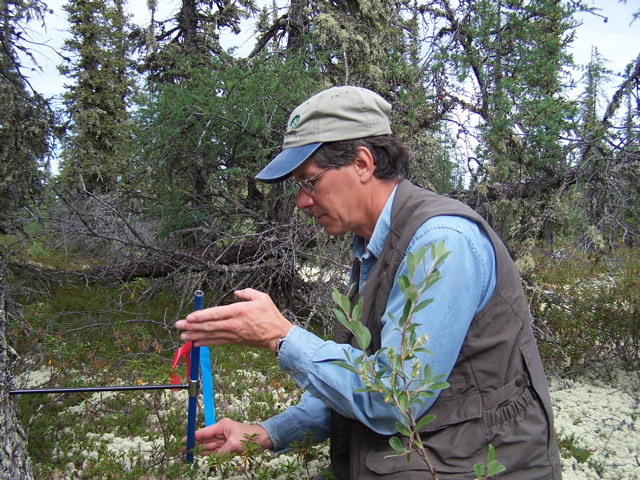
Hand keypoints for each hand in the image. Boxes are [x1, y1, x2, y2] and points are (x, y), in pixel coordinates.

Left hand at [174, 288, 292, 351]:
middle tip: (178, 326)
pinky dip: (205, 343)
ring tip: (182, 336)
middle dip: (192, 326)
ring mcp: (233, 334)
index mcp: (239, 311)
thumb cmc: (270, 316)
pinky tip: (196, 343)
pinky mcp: (235, 341)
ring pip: (211, 335)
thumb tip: (236, 293)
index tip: (189, 317)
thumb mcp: (262, 298)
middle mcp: (234, 324)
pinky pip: (217, 342)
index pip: (216, 313)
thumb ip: (247, 293)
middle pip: (209, 325)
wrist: (278, 335)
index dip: (201, 316)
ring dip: (195, 336)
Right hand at [185, 418, 273, 454]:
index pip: (204, 432)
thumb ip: (222, 451)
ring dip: (201, 450)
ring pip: (209, 446)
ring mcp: (224, 440)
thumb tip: (214, 459)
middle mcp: (221, 432)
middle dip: (194, 444)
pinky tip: (202, 457)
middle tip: (183, 450)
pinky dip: (210, 455)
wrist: (262, 440)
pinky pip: (216, 451)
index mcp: (221, 426)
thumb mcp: (234, 443)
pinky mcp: (228, 447)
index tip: (183, 441)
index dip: (193, 436)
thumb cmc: (250, 436)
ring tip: (190, 454)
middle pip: (205, 439)